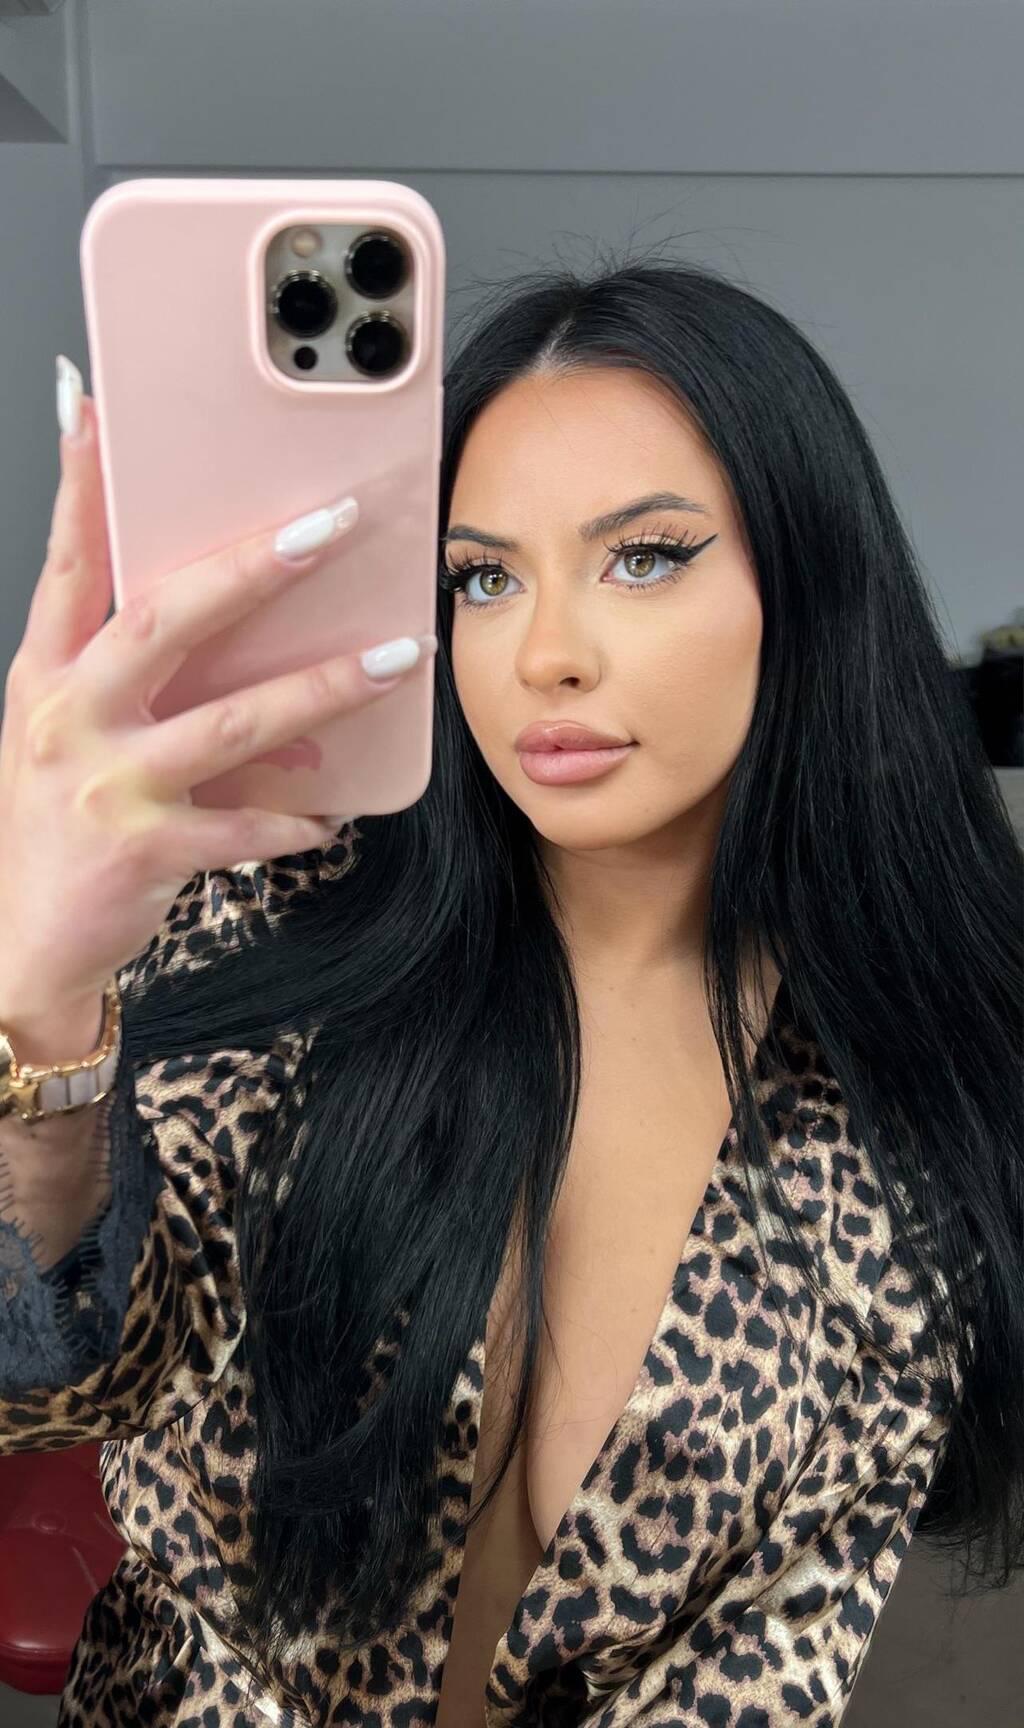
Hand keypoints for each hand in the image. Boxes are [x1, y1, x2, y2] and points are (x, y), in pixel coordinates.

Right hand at [0, 364, 434, 1017]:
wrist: (26, 942)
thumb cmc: (62, 827)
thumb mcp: (77, 739)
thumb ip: (148, 688)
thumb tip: (273, 660)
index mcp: (47, 676)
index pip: (68, 564)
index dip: (83, 487)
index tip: (97, 408)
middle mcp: (67, 718)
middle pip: (165, 621)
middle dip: (253, 568)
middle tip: (330, 525)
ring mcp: (103, 784)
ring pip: (230, 721)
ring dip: (322, 689)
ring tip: (394, 659)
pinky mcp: (142, 850)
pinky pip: (243, 826)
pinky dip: (295, 819)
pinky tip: (335, 812)